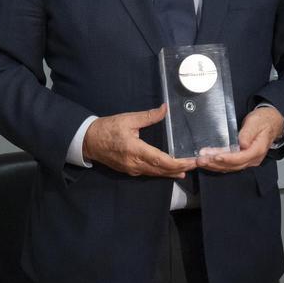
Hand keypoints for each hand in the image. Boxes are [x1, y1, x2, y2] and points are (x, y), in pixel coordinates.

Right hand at [83, 104, 197, 177]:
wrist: (88, 141)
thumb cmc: (107, 128)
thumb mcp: (128, 119)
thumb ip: (148, 116)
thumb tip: (165, 108)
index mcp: (135, 150)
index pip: (161, 160)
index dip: (178, 163)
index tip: (191, 161)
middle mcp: (134, 163)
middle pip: (161, 170)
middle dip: (179, 168)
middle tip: (194, 165)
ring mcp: (131, 169)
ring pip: (155, 174)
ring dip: (171, 172)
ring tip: (185, 170)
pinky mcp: (129, 171)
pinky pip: (148, 173)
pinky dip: (161, 172)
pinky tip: (168, 170)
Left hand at [196, 107, 283, 172]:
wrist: (270, 122)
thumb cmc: (263, 121)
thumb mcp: (256, 122)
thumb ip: (248, 133)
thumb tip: (242, 144)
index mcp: (257, 150)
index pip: (241, 158)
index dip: (227, 158)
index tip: (215, 157)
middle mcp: (252, 158)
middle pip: (233, 165)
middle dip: (215, 163)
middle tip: (201, 160)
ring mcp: (247, 160)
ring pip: (229, 167)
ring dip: (213, 165)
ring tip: (200, 161)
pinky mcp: (242, 159)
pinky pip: (228, 164)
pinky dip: (217, 164)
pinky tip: (207, 162)